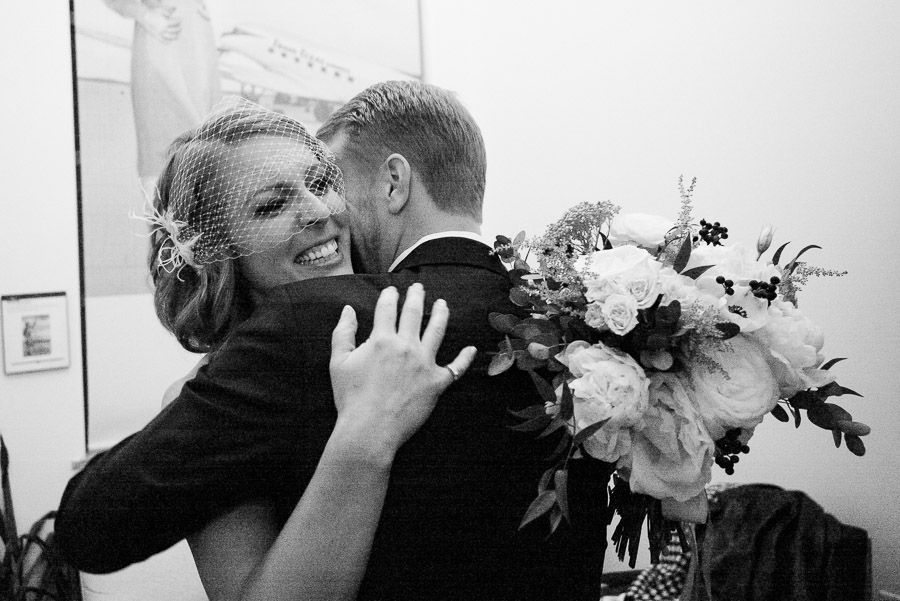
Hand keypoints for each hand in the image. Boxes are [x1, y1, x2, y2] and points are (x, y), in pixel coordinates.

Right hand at [137, 6, 181, 41]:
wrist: (143, 17)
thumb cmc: (153, 12)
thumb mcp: (160, 9)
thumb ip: (169, 9)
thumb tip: (176, 7)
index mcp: (165, 22)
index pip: (176, 22)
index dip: (179, 20)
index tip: (181, 19)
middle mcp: (163, 29)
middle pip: (175, 30)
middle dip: (179, 28)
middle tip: (181, 27)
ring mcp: (160, 34)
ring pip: (171, 37)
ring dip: (176, 36)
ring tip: (178, 35)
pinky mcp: (157, 37)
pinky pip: (165, 42)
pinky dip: (168, 41)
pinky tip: (171, 39)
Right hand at [329, 283, 475, 458]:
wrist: (369, 429)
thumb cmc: (351, 398)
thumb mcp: (339, 362)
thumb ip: (343, 333)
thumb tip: (347, 310)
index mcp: (382, 339)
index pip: (388, 308)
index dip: (390, 296)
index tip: (392, 290)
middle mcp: (406, 346)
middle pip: (414, 313)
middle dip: (417, 297)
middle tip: (419, 288)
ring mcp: (425, 363)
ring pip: (437, 331)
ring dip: (441, 314)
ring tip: (443, 304)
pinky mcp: (437, 383)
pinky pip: (456, 368)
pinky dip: (465, 358)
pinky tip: (471, 349)